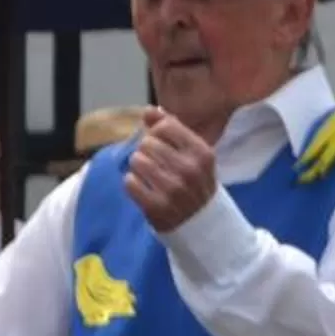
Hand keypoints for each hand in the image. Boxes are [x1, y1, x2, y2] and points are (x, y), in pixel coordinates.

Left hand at [121, 109, 218, 232]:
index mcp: (201, 152)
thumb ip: (172, 128)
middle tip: (153, 162)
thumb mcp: (193, 154)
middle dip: (145, 150)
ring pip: (137, 161)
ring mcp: (173, 190)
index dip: (156, 132)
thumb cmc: (195, 182)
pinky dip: (132, 183)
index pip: (165, 127)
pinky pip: (130, 183)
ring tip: (147, 174)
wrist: (204, 224)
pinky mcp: (157, 207)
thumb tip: (148, 110)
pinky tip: (141, 187)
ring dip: (137, 166)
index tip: (160, 143)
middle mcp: (189, 170)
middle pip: (147, 143)